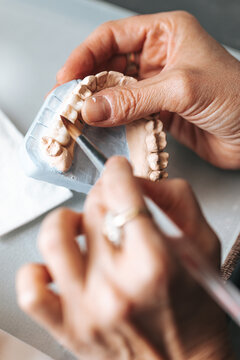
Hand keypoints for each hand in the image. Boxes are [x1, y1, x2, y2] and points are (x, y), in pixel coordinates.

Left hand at [16, 157, 233, 359]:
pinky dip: (37, 270)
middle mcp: (115, 285)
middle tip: (113, 203)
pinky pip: (31, 290)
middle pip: (92, 209)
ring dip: (66, 221)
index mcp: (154, 262)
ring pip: (54, 239)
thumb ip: (173, 199)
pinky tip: (59, 266)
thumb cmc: (196, 306)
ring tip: (81, 228)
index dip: (117, 171)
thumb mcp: (202, 242)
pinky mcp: (68, 328)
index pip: (121, 192)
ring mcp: (86, 309)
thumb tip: (135, 180)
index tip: (117, 169)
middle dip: (104, 196)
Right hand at [56, 11, 239, 168]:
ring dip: (98, 107)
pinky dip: (114, 124)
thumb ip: (133, 98)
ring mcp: (158, 88)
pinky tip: (102, 131)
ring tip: (77, 119)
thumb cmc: (237, 96)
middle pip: (110, 67)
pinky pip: (129, 115)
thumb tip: (91, 108)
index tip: (66, 78)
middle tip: (66, 103)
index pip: (113, 38)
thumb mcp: (181, 88)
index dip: (85, 56)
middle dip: (86, 84)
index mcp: (165, 35)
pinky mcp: (160, 113)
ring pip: (117, 94)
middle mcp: (159, 59)